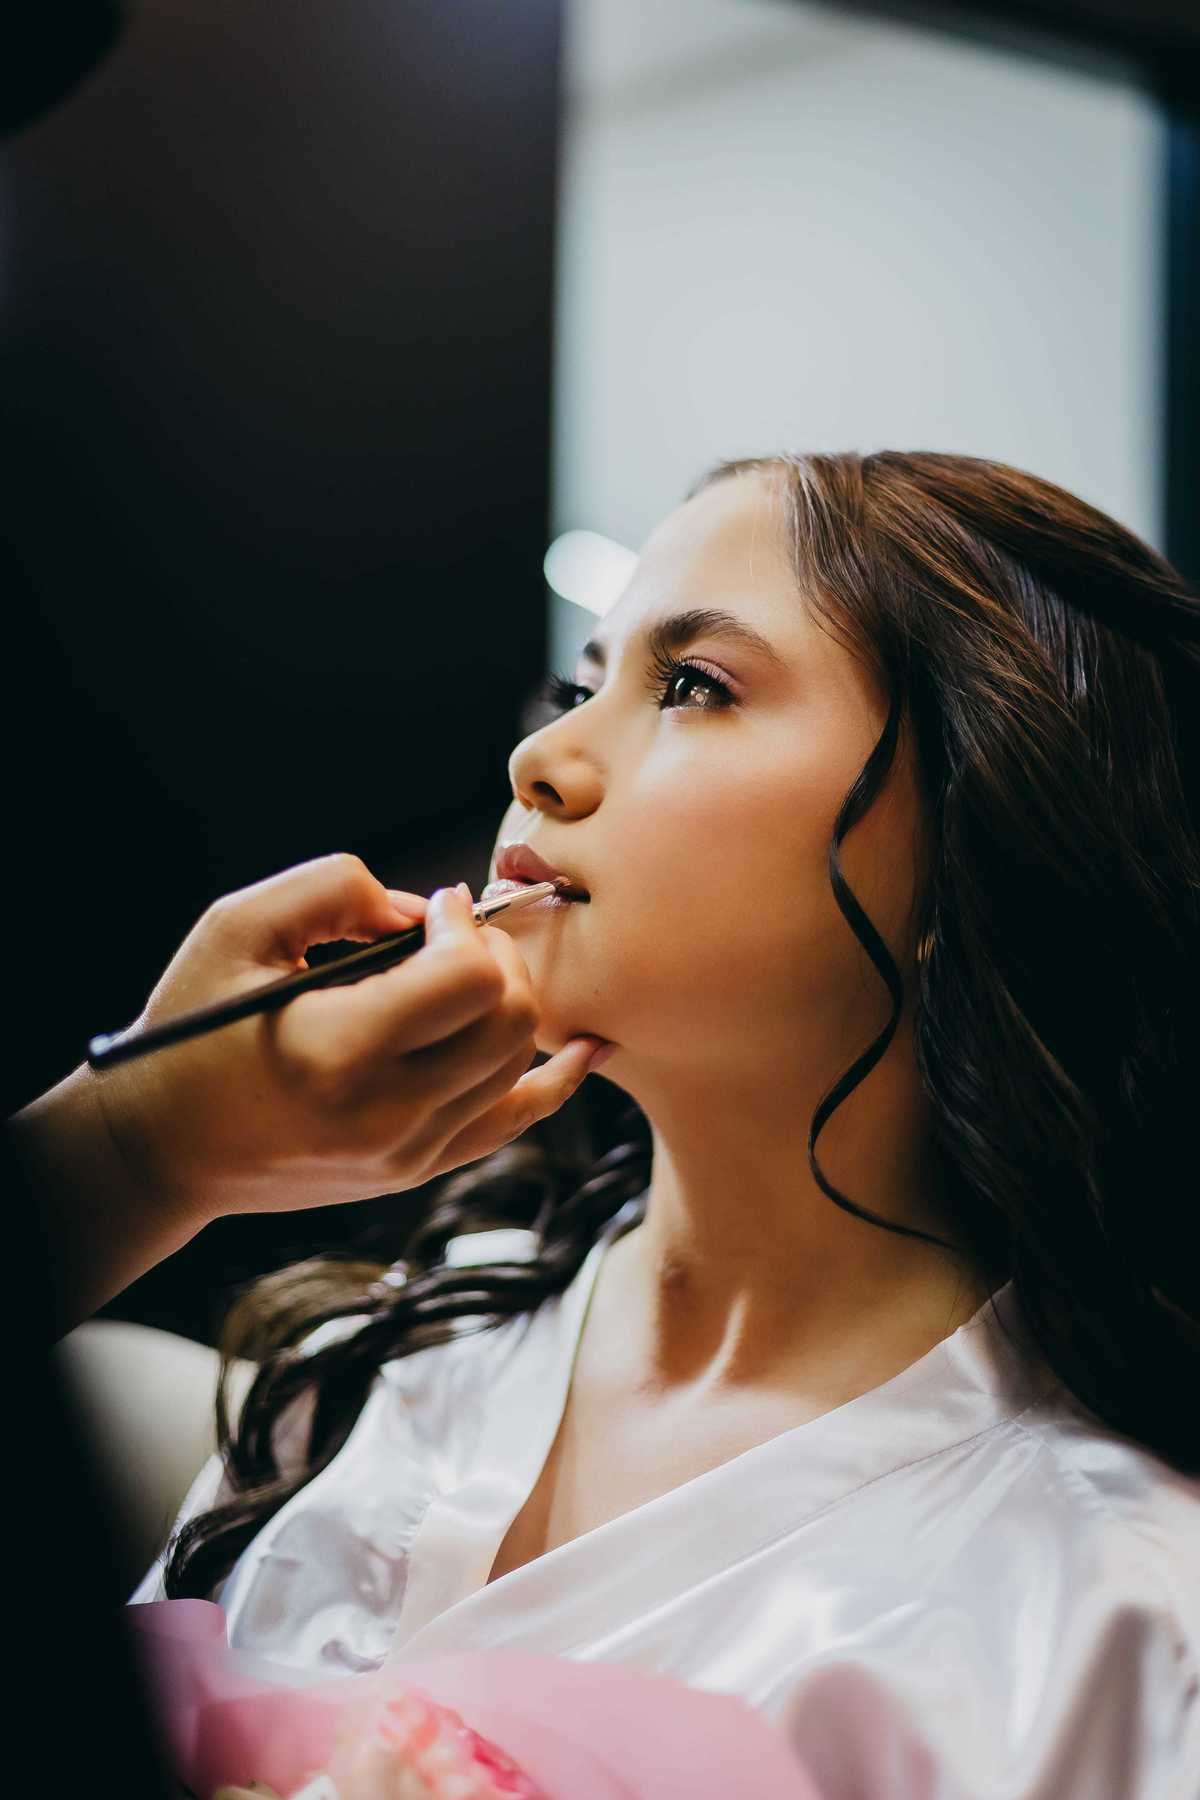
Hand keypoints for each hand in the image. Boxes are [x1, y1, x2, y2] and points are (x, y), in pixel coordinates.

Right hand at [97, 853, 609, 1223]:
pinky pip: (515, 1120)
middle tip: (457, 934)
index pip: (472, 980)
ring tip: (474, 971)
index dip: (468, 927)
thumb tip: (426, 912)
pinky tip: (583, 1046)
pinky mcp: (417, 1171)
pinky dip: (554, 1077)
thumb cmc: (193, 1028)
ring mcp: (407, 1154)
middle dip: (500, 956)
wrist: (164, 1146)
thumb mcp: (239, 928)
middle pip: (513, 1019)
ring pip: (521, 1064)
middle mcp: (385, 1114)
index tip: (438, 907)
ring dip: (516, 1001)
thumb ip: (338, 889)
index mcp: (338, 1051)